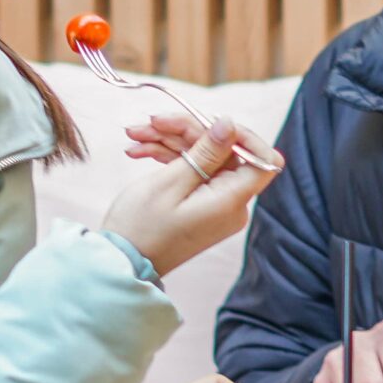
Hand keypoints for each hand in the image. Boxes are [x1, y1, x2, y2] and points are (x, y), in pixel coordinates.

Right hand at [100, 117, 282, 275]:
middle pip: (225, 152)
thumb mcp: (171, 182)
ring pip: (203, 157)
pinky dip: (168, 157)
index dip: (241, 136)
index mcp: (232, 200)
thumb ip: (205, 152)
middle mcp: (231, 203)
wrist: (119, 262)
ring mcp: (215, 204)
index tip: (208, 122)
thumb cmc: (141, 227)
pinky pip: (192, 171)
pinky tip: (138, 150)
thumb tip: (230, 124)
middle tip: (153, 120)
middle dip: (188, 131)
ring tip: (134, 134)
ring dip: (170, 141)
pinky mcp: (199, 204)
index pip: (263, 160)